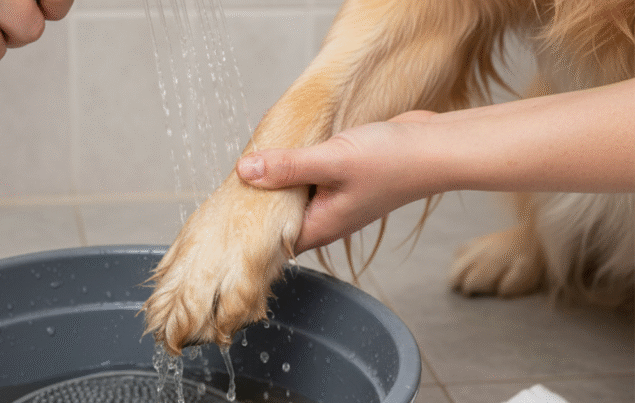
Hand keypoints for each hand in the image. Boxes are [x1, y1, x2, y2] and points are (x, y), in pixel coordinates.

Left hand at [237, 111, 442, 253]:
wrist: (436, 146)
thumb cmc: (393, 161)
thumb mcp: (333, 161)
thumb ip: (287, 167)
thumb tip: (244, 171)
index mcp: (321, 226)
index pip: (272, 240)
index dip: (247, 228)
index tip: (224, 210)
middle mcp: (326, 219)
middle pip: (279, 217)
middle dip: (256, 201)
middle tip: (230, 181)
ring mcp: (335, 200)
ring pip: (294, 195)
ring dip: (275, 180)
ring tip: (249, 162)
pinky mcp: (343, 180)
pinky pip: (309, 177)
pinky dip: (295, 167)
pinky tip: (282, 150)